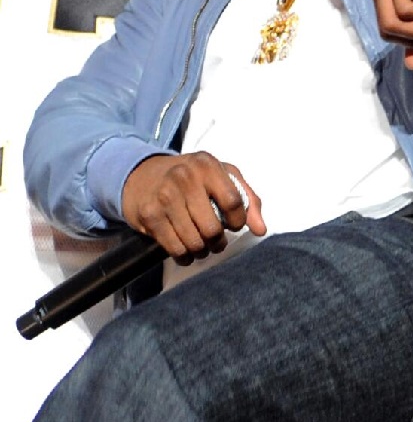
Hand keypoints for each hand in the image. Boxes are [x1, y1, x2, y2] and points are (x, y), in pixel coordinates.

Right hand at [121, 152, 265, 261]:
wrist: (142, 175)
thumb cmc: (191, 178)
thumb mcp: (222, 176)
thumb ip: (248, 199)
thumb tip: (260, 230)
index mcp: (207, 165)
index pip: (233, 201)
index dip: (239, 221)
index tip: (235, 225)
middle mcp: (184, 177)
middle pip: (213, 227)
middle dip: (218, 242)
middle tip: (216, 241)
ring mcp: (164, 196)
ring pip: (194, 242)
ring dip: (202, 251)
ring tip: (202, 246)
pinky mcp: (149, 215)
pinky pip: (175, 248)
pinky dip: (184, 256)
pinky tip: (186, 251)